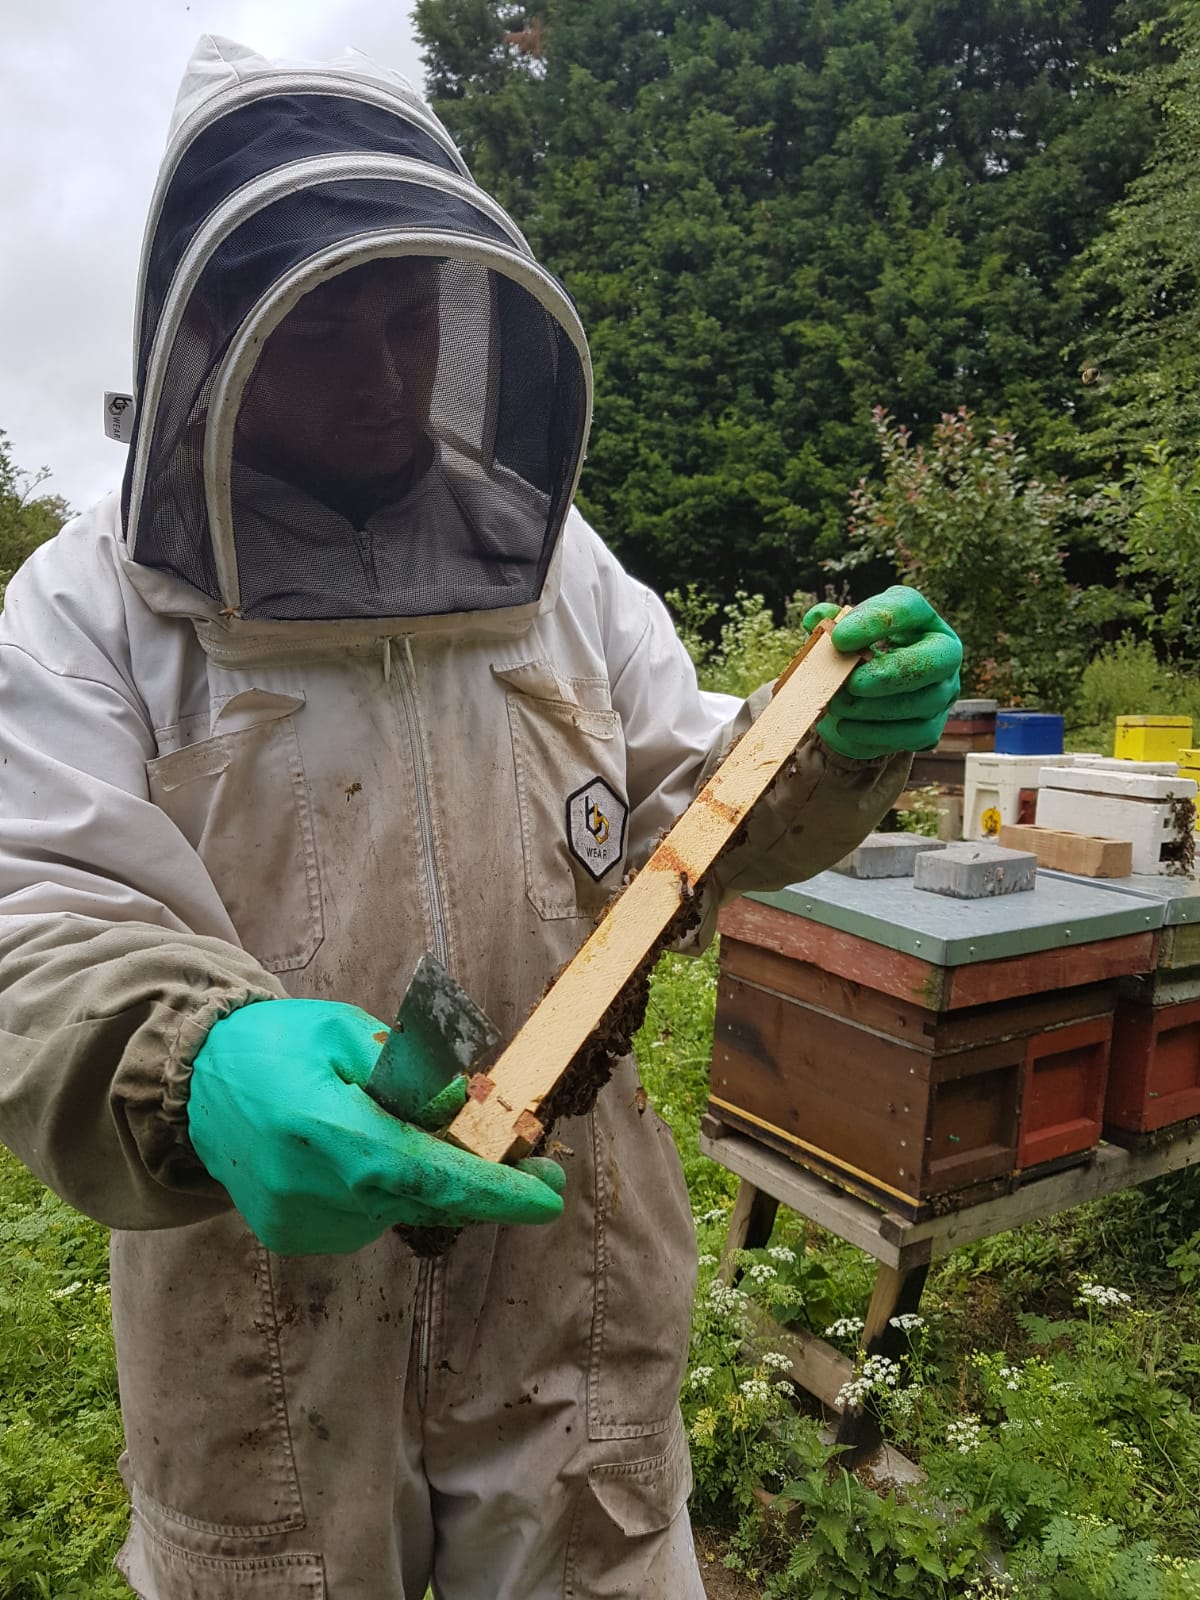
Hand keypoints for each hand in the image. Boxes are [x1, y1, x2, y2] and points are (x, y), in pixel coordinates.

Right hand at [187, 998, 564, 1254]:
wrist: (196, 1078)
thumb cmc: (278, 1042)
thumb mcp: (346, 1028)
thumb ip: (409, 1068)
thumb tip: (465, 1103)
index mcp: (324, 1129)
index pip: (424, 1172)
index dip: (492, 1190)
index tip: (547, 1198)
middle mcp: (312, 1188)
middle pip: (423, 1198)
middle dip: (484, 1183)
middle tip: (535, 1164)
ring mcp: (300, 1221)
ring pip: (399, 1209)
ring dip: (428, 1180)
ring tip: (411, 1131)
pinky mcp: (293, 1236)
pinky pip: (367, 1218)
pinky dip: (387, 1190)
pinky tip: (366, 1153)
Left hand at [802, 586, 961, 760]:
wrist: (866, 694)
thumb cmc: (858, 653)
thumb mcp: (844, 632)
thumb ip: (829, 622)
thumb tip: (817, 619)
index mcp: (920, 618)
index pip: (907, 608)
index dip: (874, 622)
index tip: (839, 638)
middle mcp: (944, 653)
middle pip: (934, 661)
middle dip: (890, 674)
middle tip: (852, 683)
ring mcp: (944, 693)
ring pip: (923, 704)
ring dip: (875, 708)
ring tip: (838, 705)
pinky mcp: (933, 727)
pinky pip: (913, 736)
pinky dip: (876, 734)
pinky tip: (846, 727)